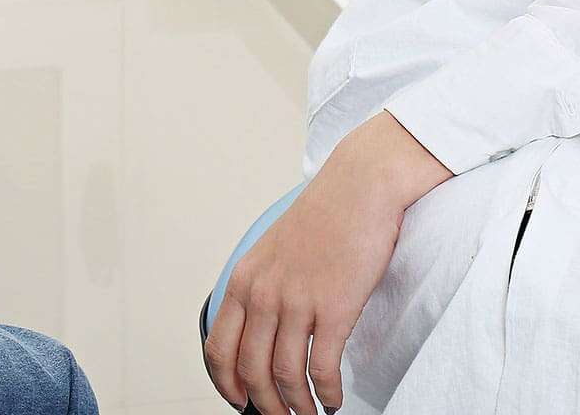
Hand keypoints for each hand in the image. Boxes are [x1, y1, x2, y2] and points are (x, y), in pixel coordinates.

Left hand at [202, 112, 452, 414]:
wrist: (360, 187)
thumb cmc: (324, 217)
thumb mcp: (274, 250)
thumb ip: (263, 288)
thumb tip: (264, 332)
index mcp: (244, 279)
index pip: (219, 348)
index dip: (226, 384)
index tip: (239, 401)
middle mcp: (264, 293)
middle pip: (251, 371)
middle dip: (266, 405)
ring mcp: (297, 301)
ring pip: (285, 376)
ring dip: (297, 405)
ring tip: (309, 412)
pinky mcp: (334, 308)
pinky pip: (323, 368)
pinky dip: (326, 392)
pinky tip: (333, 398)